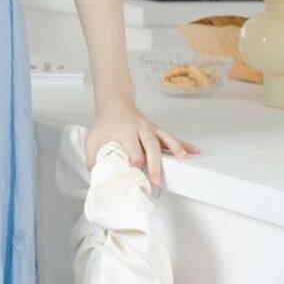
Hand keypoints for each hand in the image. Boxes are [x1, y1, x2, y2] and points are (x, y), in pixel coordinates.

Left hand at [85, 97, 201, 185]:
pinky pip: (170, 137)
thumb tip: (97, 174)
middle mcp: (139, 129)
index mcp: (124, 132)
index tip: (137, 175)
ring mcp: (149, 129)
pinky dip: (182, 144)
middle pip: (150, 146)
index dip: (136, 164)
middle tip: (157, 179)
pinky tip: (191, 151)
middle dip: (155, 163)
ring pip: (164, 138)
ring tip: (183, 158)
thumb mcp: (93, 139)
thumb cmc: (106, 123)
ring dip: (175, 148)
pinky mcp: (156, 130)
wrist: (114, 104)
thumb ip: (92, 157)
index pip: (133, 151)